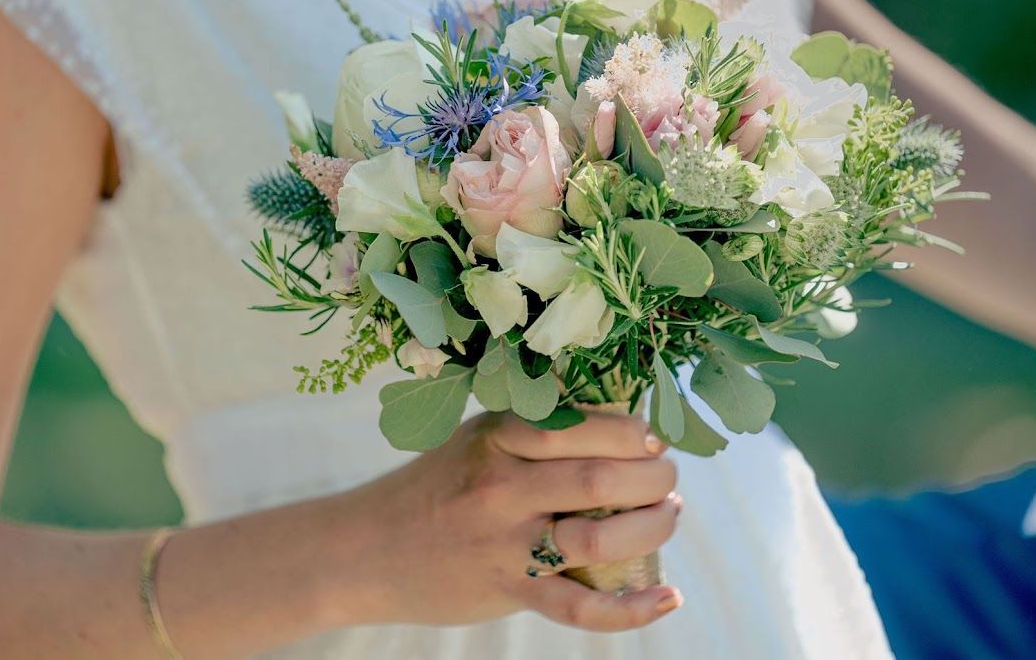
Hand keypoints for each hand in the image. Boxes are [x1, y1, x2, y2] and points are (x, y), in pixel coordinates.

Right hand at [331, 410, 681, 631]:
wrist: (368, 549)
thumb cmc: (437, 488)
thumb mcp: (478, 440)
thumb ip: (536, 433)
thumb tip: (622, 427)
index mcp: (498, 436)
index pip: (583, 426)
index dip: (633, 432)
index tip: (653, 439)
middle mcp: (502, 485)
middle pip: (601, 477)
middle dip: (655, 478)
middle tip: (668, 480)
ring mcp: (505, 543)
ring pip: (600, 538)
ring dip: (652, 528)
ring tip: (668, 516)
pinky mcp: (509, 589)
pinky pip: (579, 607)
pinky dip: (632, 609)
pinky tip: (668, 597)